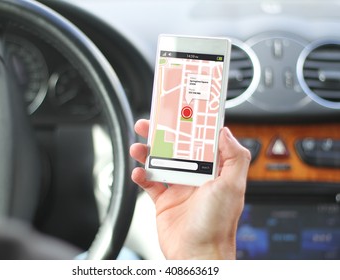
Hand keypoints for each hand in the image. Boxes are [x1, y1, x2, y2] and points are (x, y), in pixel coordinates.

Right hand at [130, 119, 250, 258]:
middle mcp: (196, 177)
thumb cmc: (217, 225)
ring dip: (147, 153)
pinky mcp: (164, 201)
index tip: (181, 112)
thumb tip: (225, 132)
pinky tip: (138, 172)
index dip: (191, 126)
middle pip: (176, 149)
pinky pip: (149, 183)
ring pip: (159, 163)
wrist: (197, 254)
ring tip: (138, 147)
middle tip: (150, 124)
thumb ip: (234, 157)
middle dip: (162, 135)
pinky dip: (141, 176)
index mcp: (213, 171)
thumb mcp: (232, 186)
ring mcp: (178, 188)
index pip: (201, 141)